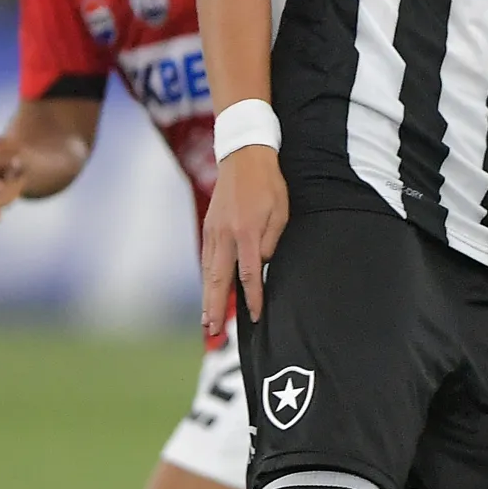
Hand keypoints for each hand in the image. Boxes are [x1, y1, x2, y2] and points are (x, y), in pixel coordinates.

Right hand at [199, 147, 288, 340]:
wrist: (244, 157)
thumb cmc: (269, 185)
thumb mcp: (281, 212)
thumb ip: (270, 242)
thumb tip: (260, 267)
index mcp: (246, 231)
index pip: (248, 273)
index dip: (251, 297)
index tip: (253, 316)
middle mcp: (225, 234)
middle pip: (219, 279)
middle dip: (215, 307)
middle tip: (213, 331)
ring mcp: (214, 230)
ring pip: (209, 271)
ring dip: (207, 298)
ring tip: (206, 321)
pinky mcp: (209, 226)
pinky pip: (207, 259)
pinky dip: (206, 279)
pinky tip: (207, 292)